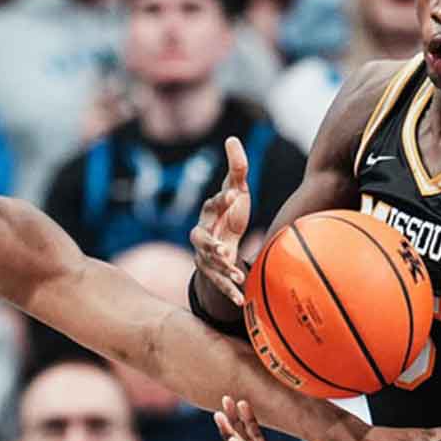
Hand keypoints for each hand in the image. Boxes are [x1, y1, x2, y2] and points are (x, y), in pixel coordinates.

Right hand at [189, 136, 251, 305]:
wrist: (222, 248)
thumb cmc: (230, 216)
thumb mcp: (236, 193)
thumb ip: (236, 169)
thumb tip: (232, 139)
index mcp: (210, 213)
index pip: (213, 204)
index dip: (222, 200)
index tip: (234, 195)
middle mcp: (202, 234)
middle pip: (198, 237)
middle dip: (210, 242)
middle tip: (223, 247)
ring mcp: (204, 256)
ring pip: (208, 263)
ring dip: (221, 269)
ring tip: (236, 274)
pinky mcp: (212, 274)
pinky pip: (219, 285)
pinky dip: (230, 293)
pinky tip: (242, 300)